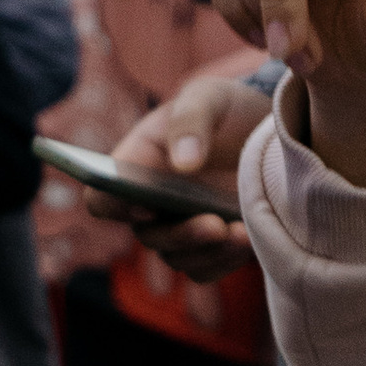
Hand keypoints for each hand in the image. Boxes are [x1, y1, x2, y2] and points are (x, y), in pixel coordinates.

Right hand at [108, 72, 268, 276]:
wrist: (264, 126)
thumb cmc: (224, 107)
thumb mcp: (209, 96)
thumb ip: (191, 119)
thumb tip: (184, 163)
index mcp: (135, 166)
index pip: (102, 198)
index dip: (114, 206)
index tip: (145, 204)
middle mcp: (151, 203)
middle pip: (146, 235)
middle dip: (179, 234)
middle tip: (213, 225)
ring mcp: (181, 227)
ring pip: (177, 257)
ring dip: (206, 253)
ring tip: (240, 233)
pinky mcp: (213, 245)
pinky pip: (207, 268)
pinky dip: (225, 261)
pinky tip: (248, 239)